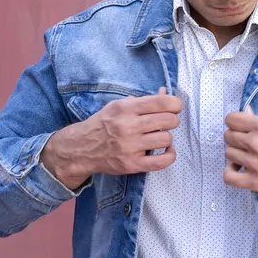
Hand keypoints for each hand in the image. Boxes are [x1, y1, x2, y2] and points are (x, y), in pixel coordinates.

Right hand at [42, 89, 181, 190]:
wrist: (82, 148)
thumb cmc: (104, 124)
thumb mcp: (119, 106)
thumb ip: (143, 101)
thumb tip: (165, 92)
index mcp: (126, 108)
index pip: (162, 102)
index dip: (175, 104)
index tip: (175, 107)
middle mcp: (128, 126)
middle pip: (168, 120)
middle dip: (172, 120)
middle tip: (167, 123)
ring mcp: (130, 147)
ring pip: (166, 139)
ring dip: (167, 137)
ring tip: (159, 137)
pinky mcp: (132, 164)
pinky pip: (162, 161)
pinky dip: (169, 155)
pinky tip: (166, 150)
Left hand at [223, 110, 257, 217]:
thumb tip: (247, 113)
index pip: (231, 119)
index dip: (234, 122)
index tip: (239, 127)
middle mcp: (256, 143)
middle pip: (228, 136)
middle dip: (235, 137)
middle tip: (245, 142)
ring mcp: (255, 163)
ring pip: (228, 154)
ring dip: (236, 154)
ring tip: (245, 156)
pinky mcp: (255, 182)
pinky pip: (229, 176)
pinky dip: (230, 172)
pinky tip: (238, 169)